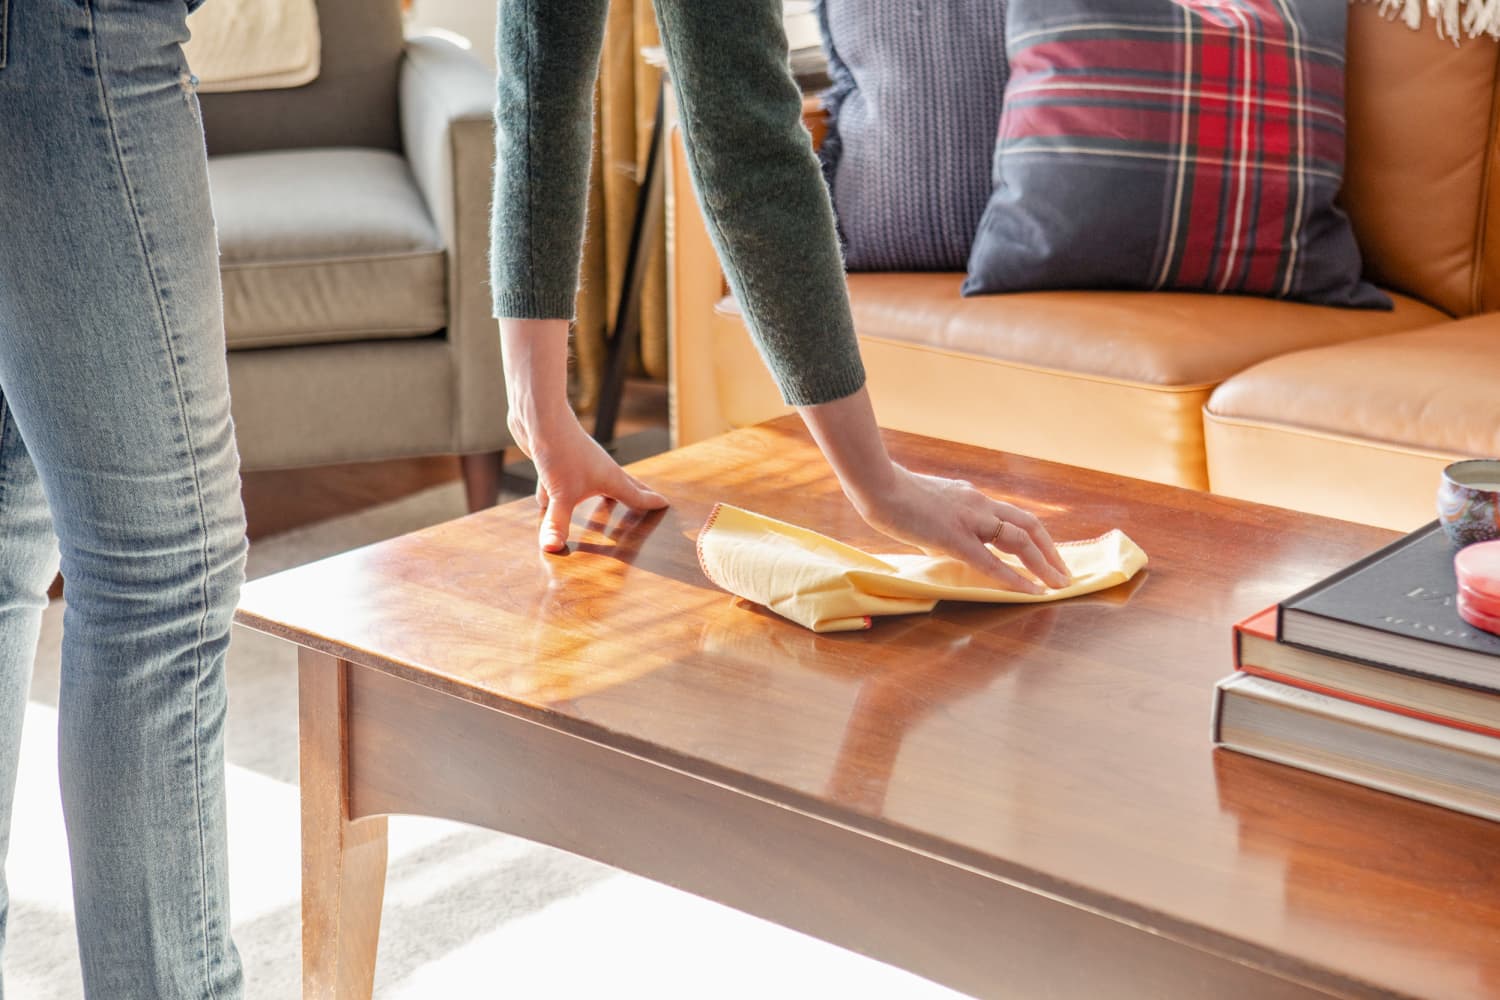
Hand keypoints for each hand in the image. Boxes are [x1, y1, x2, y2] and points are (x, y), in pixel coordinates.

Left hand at [508, 410, 667, 552]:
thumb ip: (558, 523)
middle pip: (622, 486)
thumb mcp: (561, 494)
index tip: (664, 504)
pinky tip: (544, 501)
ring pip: (592, 485)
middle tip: (648, 500)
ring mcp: (579, 464)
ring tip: (602, 506)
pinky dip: (557, 493)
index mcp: (609, 478)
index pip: (635, 495)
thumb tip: (553, 549)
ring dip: (597, 496)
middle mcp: (598, 469)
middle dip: (634, 495)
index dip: (649, 502)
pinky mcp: (558, 461)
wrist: (539, 416)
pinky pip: (563, 483)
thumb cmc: (561, 451)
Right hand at [854, 465, 1071, 593]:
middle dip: (1051, 551)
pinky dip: (1016, 577)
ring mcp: (970, 519)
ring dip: (1044, 563)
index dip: (1035, 538)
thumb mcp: (926, 510)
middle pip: (1029, 524)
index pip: (1012, 517)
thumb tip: (942, 546)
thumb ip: (940, 528)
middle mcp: (979, 504)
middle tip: (1064, 574)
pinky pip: (992, 561)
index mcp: (971, 498)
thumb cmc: (890, 496)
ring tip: (1059, 584)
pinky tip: (1032, 591)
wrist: (876, 484)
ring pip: (1021, 539)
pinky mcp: (955, 537)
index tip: (1047, 556)